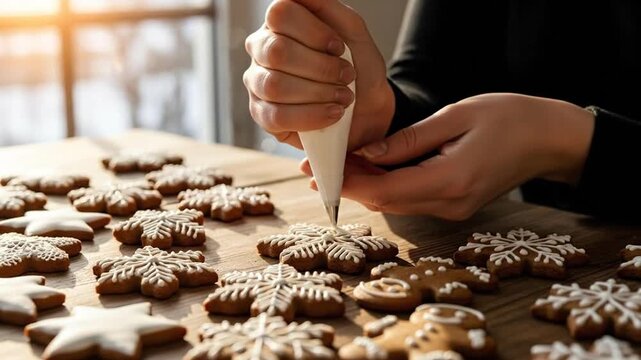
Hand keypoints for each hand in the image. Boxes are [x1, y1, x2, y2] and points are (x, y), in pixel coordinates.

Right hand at [244, 0, 394, 148]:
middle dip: (321, 68)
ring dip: (319, 93)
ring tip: (344, 97)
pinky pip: (277, 116)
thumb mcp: (351, 29)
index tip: (339, 48)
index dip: (314, 32)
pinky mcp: (262, 115)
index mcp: (279, 23)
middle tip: (347, 76)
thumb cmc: (358, 66)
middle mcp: (261, 49)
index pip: (280, 14)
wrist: (369, 107)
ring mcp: (257, 83)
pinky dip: (312, 115)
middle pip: (277, 51)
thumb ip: (325, 5)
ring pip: (275, 86)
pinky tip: (333, 114)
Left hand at [301, 93, 594, 219]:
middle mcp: (450, 204)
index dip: (348, 183)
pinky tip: (370, 169)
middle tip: (318, 167)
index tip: (319, 171)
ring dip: (366, 186)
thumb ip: (408, 141)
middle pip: (385, 202)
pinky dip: (387, 186)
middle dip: (350, 185)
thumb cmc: (509, 118)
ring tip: (338, 165)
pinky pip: (411, 199)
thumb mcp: (454, 118)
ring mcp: (454, 209)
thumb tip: (368, 155)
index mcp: (450, 180)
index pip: (384, 192)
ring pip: (396, 203)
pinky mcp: (455, 205)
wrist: (551, 139)